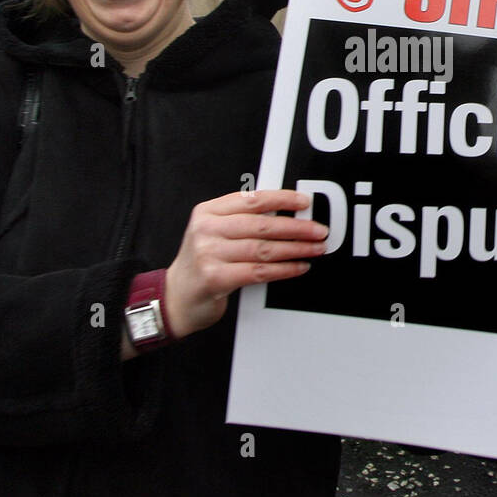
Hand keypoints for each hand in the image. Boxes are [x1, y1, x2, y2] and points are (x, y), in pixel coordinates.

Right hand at [163, 189, 326, 340]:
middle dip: (296, 228)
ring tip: (315, 249)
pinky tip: (299, 267)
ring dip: (295, 249)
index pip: (251, 200)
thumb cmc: (203, 263)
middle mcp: (206, 229)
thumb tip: (288, 214)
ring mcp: (209, 253)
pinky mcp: (215, 278)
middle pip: (261, 225)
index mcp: (208, 211)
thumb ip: (242, 220)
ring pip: (263, 249)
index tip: (304, 202)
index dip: (282, 199)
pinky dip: (283, 269)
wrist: (176, 297)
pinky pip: (258, 271)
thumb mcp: (214, 232)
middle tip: (319, 231)